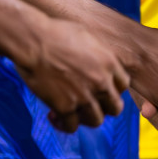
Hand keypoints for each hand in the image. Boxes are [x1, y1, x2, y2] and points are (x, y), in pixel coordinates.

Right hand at [14, 17, 129, 131]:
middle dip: (103, 108)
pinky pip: (71, 126)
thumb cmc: (56, 32)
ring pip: (96, 120)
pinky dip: (63, 124)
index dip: (112, 89)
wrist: (34, 40)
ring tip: (71, 112)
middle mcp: (101, 82)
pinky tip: (54, 116)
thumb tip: (98, 63)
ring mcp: (84, 96)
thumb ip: (99, 55)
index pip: (123, 86)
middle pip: (115, 108)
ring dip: (84, 118)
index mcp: (109, 62)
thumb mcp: (88, 37)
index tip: (101, 89)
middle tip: (89, 104)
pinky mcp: (65, 107)